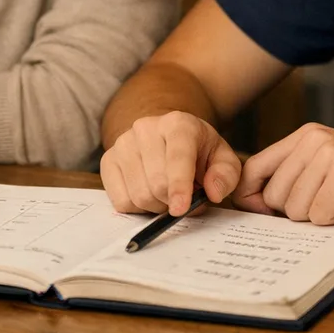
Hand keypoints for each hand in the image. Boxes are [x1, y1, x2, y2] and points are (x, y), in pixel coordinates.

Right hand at [100, 111, 241, 215]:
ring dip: (157, 206)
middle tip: (184, 201)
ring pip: (138, 195)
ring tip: (167, 194)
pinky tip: (148, 193)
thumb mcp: (222, 159)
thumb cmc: (198, 152)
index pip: (177, 157)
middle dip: (173, 202)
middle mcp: (146, 128)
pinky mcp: (108, 160)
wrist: (168, 138)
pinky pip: (120, 200)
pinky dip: (138, 208)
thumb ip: (225, 175)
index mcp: (178, 123)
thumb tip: (212, 192)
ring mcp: (123, 143)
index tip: (180, 209)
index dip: (179, 186)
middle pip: (157, 183)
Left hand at [233, 123, 333, 228]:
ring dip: (322, 216)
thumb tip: (247, 202)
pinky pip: (319, 217)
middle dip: (300, 211)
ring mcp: (328, 153)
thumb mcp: (330, 171)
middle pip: (273, 196)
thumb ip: (292, 179)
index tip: (265, 213)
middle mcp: (313, 138)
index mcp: (306, 135)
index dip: (253, 198)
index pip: (254, 168)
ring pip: (294, 210)